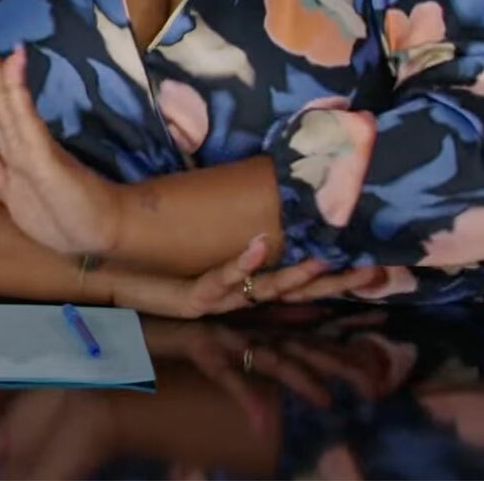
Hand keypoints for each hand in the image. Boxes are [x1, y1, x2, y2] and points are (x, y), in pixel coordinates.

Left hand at [0, 0, 121, 259]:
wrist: (99, 236)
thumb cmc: (59, 214)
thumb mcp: (8, 189)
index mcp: (9, 139)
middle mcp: (19, 134)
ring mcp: (32, 143)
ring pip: (3, 95)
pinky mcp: (45, 159)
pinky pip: (24, 123)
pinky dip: (16, 92)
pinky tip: (13, 62)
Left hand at [112, 235, 390, 320]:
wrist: (108, 264)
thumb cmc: (155, 247)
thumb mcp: (199, 231)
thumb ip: (231, 213)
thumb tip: (264, 184)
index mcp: (244, 278)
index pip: (299, 275)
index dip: (334, 271)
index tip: (375, 262)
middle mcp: (238, 292)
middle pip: (296, 290)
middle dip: (334, 283)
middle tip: (375, 272)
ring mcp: (217, 297)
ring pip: (267, 290)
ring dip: (298, 276)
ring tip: (328, 259)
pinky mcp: (192, 299)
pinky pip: (223, 280)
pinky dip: (243, 263)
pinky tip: (260, 243)